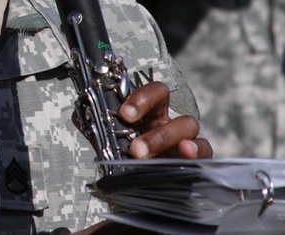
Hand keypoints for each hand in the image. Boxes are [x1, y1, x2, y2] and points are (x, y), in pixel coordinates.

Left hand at [71, 83, 212, 234]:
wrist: (139, 191)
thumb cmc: (127, 159)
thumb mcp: (109, 141)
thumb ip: (96, 126)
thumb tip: (80, 114)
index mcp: (150, 114)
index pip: (154, 93)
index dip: (142, 98)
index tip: (124, 113)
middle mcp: (169, 123)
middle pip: (172, 109)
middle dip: (151, 127)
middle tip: (134, 147)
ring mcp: (184, 140)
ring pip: (187, 126)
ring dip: (164, 139)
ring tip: (145, 155)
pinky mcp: (196, 160)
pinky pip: (205, 150)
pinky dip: (196, 150)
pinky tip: (184, 154)